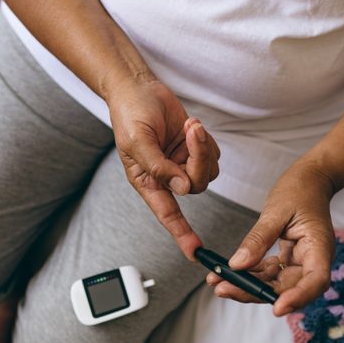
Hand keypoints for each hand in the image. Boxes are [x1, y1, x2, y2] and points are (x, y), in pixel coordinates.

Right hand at [107, 78, 219, 259]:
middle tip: (192, 131)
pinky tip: (192, 125)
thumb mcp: (138, 141)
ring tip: (190, 125)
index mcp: (147, 182)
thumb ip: (158, 167)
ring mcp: (181, 164)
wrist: (139, 89)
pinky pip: (213, 156)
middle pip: (195, 186)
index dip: (182, 234)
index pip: (168, 214)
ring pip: (207, 172)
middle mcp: (166, 177)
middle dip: (198, 159)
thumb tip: (182, 189)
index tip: (195, 252)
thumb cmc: (130, 115)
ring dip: (204, 147)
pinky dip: (207, 142)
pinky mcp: (193, 150)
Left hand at [206, 161, 335, 315]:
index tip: (277, 309)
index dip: (298, 298)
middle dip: (255, 293)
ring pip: (274, 284)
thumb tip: (237, 265)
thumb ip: (258, 239)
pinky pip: (267, 273)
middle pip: (288, 288)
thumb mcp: (276, 210)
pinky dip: (247, 275)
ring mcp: (299, 262)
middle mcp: (312, 260)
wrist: (310, 179)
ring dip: (246, 286)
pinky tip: (225, 274)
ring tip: (217, 283)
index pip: (316, 281)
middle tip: (223, 289)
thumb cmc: (299, 190)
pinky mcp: (287, 259)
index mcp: (320, 247)